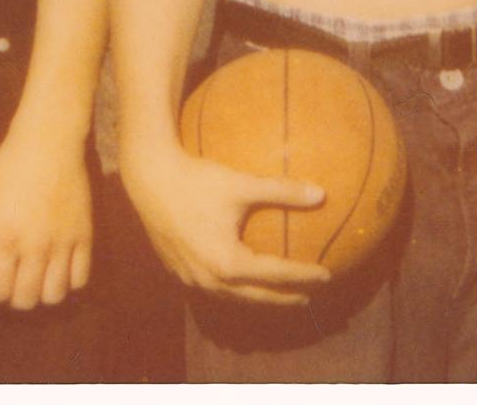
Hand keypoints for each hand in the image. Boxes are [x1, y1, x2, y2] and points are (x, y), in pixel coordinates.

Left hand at [0, 132, 93, 308]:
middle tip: (10, 278)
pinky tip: (57, 266)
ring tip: (35, 276)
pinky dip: (68, 281)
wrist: (48, 142)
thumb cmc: (6, 171)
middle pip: (25, 300)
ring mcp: (63, 242)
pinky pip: (80, 278)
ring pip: (54, 295)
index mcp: (4, 239)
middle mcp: (35, 246)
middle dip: (12, 296)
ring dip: (41, 294)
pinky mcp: (85, 235)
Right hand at [121, 143, 331, 304]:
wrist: (150, 180)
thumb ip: (282, 191)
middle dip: (283, 298)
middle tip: (308, 296)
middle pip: (254, 296)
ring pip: (232, 297)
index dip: (302, 276)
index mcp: (228, 262)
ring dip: (257, 297)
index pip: (275, 274)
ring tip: (278, 293)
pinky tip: (241, 281)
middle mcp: (209, 278)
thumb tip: (322, 193)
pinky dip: (234, 290)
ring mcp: (191, 278)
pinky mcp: (179, 270)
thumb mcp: (242, 185)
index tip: (326, 275)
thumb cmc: (198, 180)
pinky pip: (213, 289)